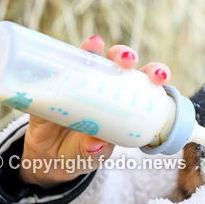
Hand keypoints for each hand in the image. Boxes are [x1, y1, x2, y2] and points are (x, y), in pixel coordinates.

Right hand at [19, 36, 170, 187]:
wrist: (44, 157)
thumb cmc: (78, 154)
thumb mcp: (87, 158)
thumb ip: (92, 153)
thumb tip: (96, 145)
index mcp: (124, 104)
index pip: (145, 84)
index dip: (155, 75)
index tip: (159, 77)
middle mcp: (105, 87)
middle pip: (120, 65)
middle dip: (127, 57)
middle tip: (127, 61)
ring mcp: (80, 82)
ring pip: (93, 58)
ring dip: (96, 49)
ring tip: (96, 45)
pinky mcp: (56, 84)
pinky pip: (60, 66)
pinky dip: (62, 55)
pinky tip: (60, 52)